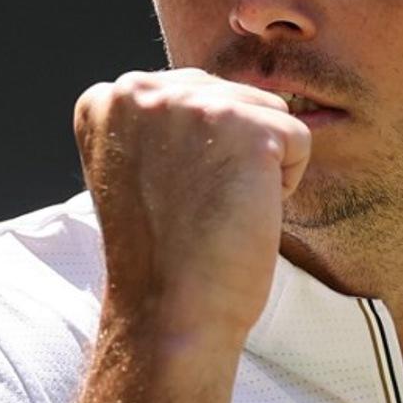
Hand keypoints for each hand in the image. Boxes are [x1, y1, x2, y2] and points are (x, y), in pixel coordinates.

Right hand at [74, 68, 311, 342]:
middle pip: (228, 96)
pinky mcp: (246, 124)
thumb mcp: (137, 168)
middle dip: (228, 152)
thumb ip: (161, 124)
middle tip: (194, 207)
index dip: (195, 152)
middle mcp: (139, 90)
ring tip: (217, 207)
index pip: (187, 94)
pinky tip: (244, 213)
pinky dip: (284, 183)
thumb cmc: (160, 255)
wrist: (170, 311)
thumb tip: (221, 99)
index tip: (168, 196)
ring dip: (257, 164)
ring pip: (266, 112)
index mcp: (105, 100)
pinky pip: (297, 138)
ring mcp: (192, 103)